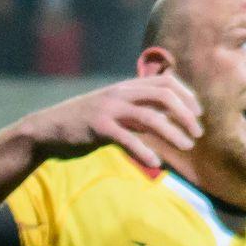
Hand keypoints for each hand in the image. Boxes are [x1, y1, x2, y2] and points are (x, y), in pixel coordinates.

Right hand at [18, 74, 202, 167]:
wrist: (47, 129)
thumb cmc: (85, 122)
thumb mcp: (115, 110)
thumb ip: (138, 111)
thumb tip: (167, 120)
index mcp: (127, 86)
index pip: (166, 82)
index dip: (187, 95)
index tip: (199, 113)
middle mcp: (121, 93)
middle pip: (164, 96)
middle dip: (186, 114)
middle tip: (198, 134)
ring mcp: (109, 108)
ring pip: (150, 117)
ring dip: (173, 132)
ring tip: (187, 147)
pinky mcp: (97, 127)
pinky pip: (127, 139)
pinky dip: (144, 151)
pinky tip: (156, 164)